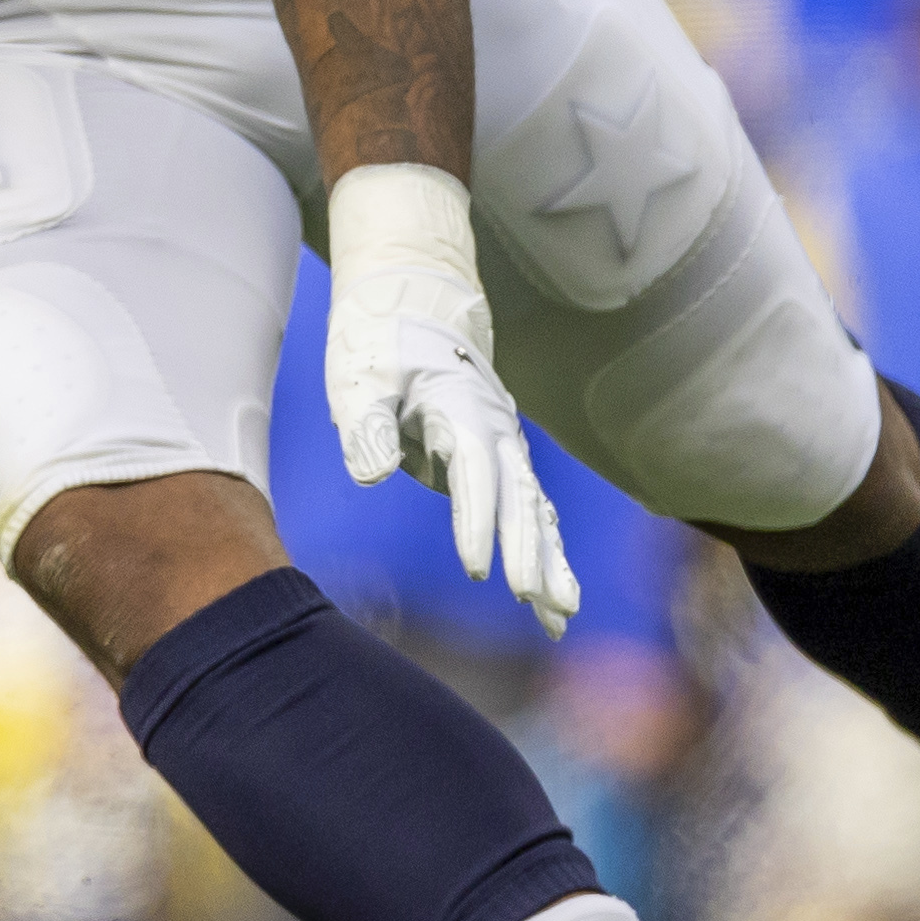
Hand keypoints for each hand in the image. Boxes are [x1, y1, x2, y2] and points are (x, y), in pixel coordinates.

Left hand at [324, 163, 577, 632]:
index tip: (479, 569)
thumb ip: (365, 422)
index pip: (475, 471)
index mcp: (459, 408)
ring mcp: (504, 446)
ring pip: (535, 510)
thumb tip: (371, 472)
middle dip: (528, 552)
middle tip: (532, 601)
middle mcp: (493, 429)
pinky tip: (555, 602)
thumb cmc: (377, 344)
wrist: (412, 305)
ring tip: (561, 616)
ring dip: (549, 562)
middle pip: (518, 496)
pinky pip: (531, 514)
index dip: (479, 520)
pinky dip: (545, 555)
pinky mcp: (501, 462)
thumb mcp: (359, 376)